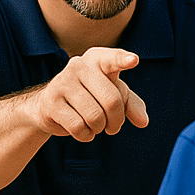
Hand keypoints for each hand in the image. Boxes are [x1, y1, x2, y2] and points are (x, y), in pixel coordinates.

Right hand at [29, 48, 148, 141]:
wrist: (50, 106)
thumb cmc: (90, 97)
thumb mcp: (114, 96)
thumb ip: (131, 104)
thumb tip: (143, 122)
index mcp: (97, 59)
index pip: (112, 59)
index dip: (123, 60)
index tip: (134, 60)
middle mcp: (78, 66)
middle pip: (111, 100)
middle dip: (116, 120)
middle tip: (113, 126)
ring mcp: (62, 82)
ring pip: (95, 116)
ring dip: (100, 129)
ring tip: (95, 126)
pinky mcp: (51, 102)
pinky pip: (78, 127)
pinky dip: (86, 135)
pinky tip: (83, 130)